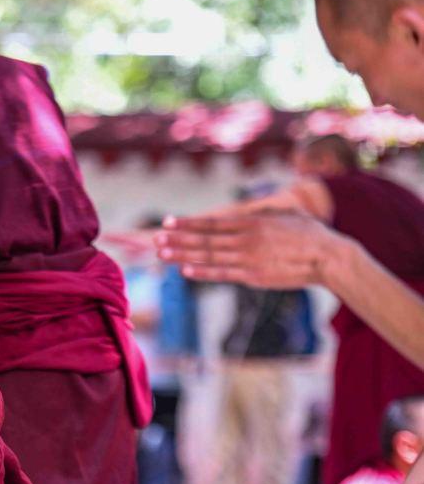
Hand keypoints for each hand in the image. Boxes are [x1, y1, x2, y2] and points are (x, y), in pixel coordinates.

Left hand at [154, 210, 336, 287]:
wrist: (328, 257)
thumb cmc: (308, 233)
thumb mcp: (283, 215)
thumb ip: (262, 213)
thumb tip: (251, 207)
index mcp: (251, 222)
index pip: (212, 222)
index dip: (188, 223)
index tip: (168, 222)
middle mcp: (245, 239)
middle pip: (204, 239)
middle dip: (178, 239)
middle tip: (156, 239)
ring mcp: (248, 258)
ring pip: (209, 256)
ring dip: (183, 254)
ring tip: (162, 253)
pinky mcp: (254, 276)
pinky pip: (223, 274)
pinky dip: (203, 272)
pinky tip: (185, 270)